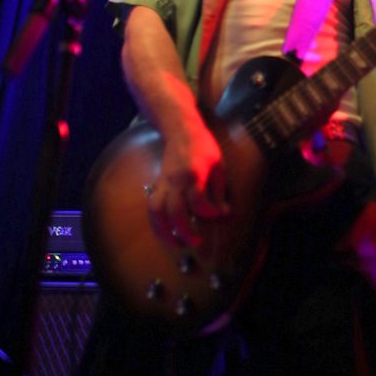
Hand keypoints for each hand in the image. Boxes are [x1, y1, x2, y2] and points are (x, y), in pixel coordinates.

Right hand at [149, 119, 228, 246]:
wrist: (181, 132)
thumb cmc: (203, 148)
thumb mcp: (218, 166)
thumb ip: (220, 191)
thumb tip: (224, 215)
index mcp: (194, 173)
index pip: (198, 200)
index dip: (208, 212)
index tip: (217, 214)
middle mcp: (176, 180)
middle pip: (174, 211)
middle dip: (185, 231)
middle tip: (196, 241)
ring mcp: (163, 182)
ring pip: (157, 211)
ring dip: (165, 232)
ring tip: (177, 243)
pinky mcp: (157, 185)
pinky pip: (152, 208)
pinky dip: (156, 224)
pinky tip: (166, 233)